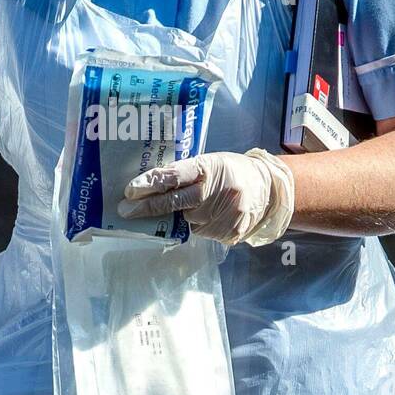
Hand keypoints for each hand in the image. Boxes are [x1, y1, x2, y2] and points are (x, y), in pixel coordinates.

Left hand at [118, 148, 294, 246]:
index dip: (150, 184)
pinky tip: (211, 215)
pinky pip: (202, 232)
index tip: (129, 190)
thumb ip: (186, 172)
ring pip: (187, 221)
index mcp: (209, 167)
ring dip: (182, 216)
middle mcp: (216, 191)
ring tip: (198, 206)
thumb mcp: (211, 162)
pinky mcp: (230, 232)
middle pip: (174, 202)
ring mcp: (224, 214)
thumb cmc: (232, 171)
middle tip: (125, 210)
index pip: (174, 176)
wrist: (268, 189)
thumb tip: (150, 187)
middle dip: (147, 207)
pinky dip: (200, 225)